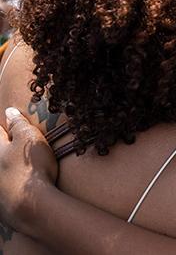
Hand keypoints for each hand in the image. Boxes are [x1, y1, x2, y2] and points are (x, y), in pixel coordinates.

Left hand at [0, 108, 57, 231]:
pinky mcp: (0, 204)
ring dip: (8, 166)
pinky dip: (8, 183)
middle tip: (17, 146)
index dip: (5, 126)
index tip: (8, 125)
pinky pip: (4, 188)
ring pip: (2, 170)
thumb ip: (18, 124)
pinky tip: (17, 184)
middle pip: (0, 152)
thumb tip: (9, 112)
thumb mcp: (29, 138)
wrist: (31, 207)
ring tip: (18, 164)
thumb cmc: (31, 167)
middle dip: (6, 148)